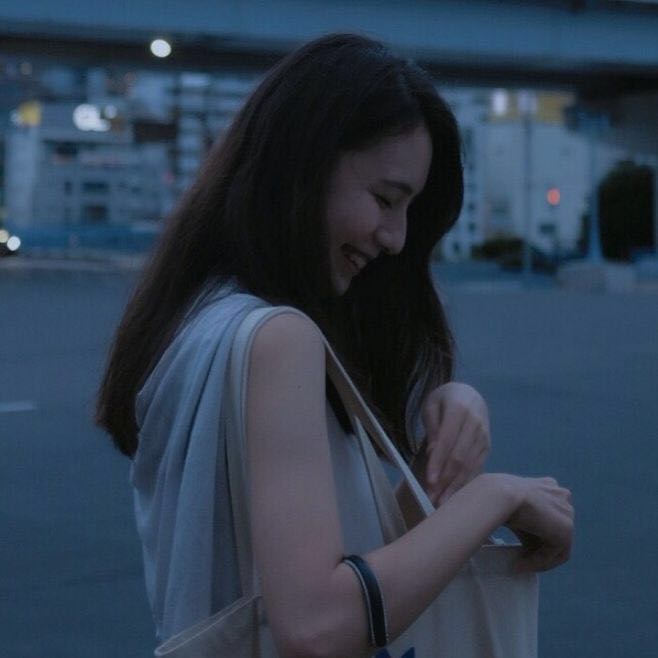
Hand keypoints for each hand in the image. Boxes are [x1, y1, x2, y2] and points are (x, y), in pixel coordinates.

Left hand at [420, 382, 490, 505]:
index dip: (438, 461)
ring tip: (441, 503)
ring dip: (456, 485)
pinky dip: (467, 482)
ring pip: (470, 465)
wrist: (468, 395)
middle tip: (432, 498)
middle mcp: (476, 424)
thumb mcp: (431, 406)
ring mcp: (484, 436)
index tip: (429, 480)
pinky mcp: (487, 446)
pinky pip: (477, 466)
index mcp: (460, 409)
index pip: (448, 440)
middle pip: (460, 456)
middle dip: (446, 480)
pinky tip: (456, 495)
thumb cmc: (443, 401)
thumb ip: (432, 427)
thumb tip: (433, 453)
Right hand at [506, 475, 573, 571]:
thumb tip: (522, 534)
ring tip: (518, 565)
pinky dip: (538, 562)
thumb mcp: (510, 503)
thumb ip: (523, 515)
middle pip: (554, 530)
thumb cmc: (496, 496)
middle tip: (519, 558)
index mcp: (549, 485)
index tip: (520, 543)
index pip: (549, 514)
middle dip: (538, 547)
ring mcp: (566, 513)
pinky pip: (554, 554)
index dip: (536, 532)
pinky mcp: (566, 530)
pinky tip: (520, 564)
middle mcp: (562, 497)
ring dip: (538, 559)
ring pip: (557, 545)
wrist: (499, 495)